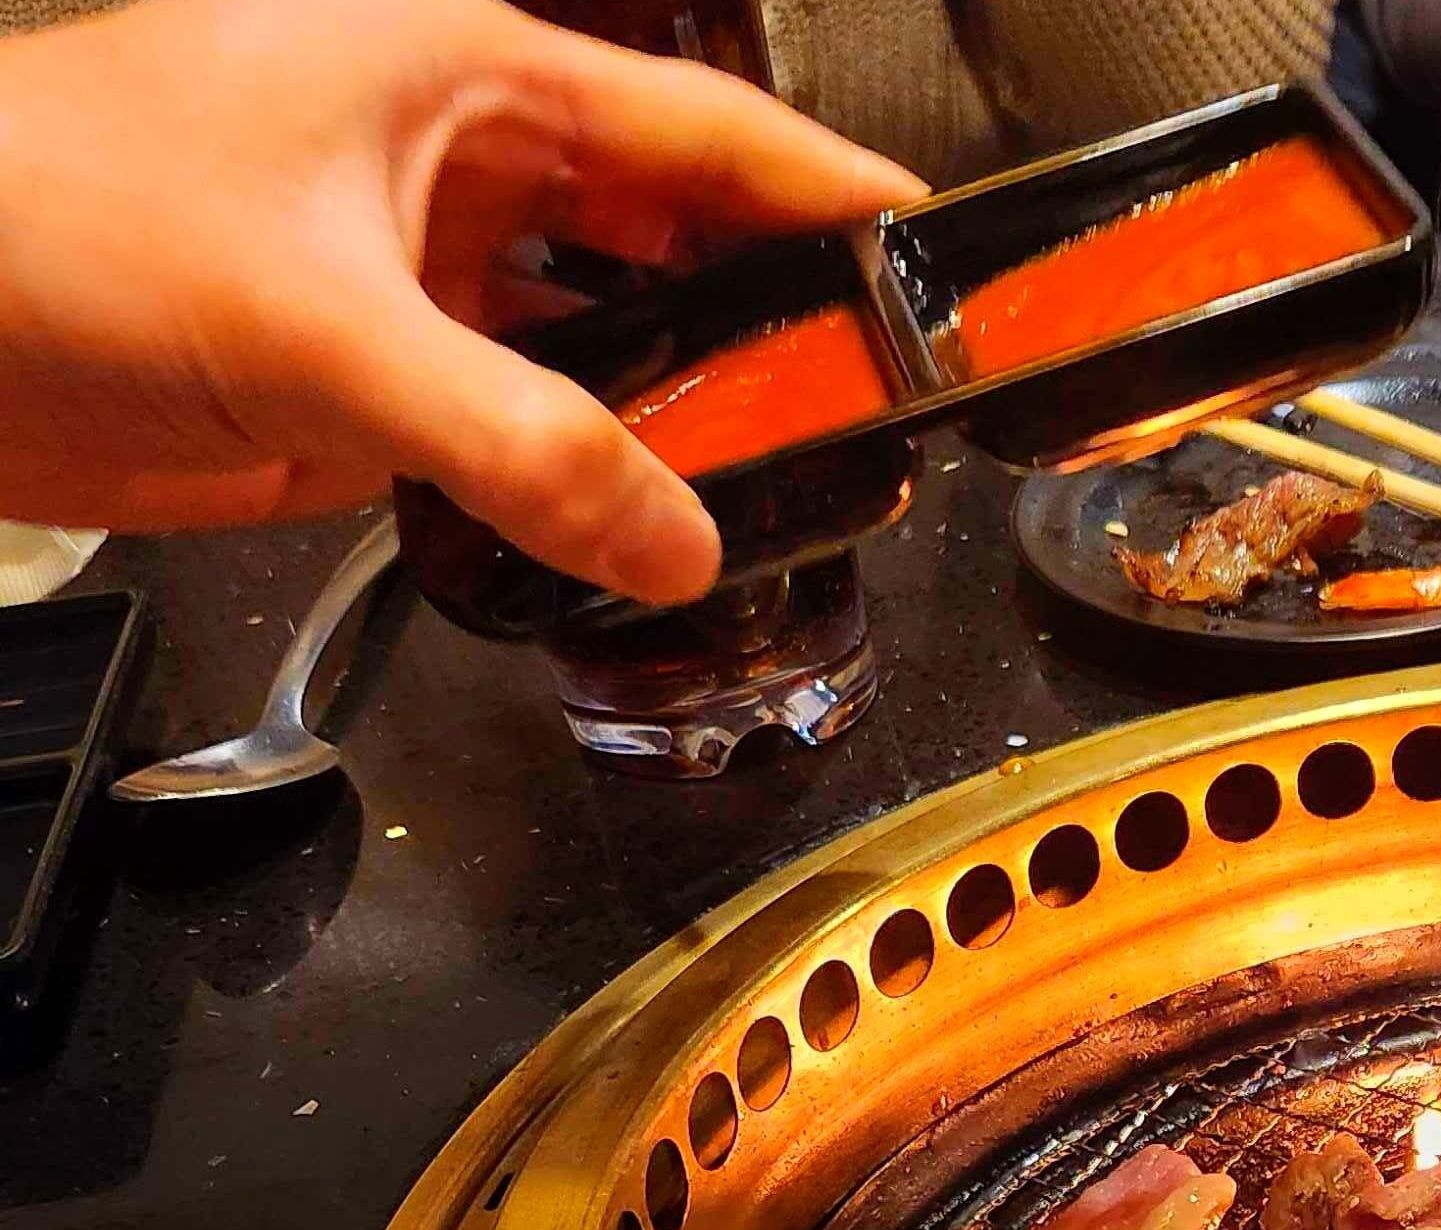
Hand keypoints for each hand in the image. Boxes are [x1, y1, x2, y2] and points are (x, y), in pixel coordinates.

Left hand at [0, 0, 920, 602]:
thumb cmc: (54, 229)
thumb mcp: (326, 331)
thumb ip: (524, 448)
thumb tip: (676, 541)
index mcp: (467, 78)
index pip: (715, 136)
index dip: (842, 204)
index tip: (952, 267)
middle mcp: (464, 170)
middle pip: (683, 247)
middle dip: (782, 332)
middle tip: (881, 426)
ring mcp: (428, 279)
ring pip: (614, 349)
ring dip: (689, 422)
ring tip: (788, 497)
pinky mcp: (385, 382)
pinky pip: (535, 436)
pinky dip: (594, 486)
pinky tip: (643, 538)